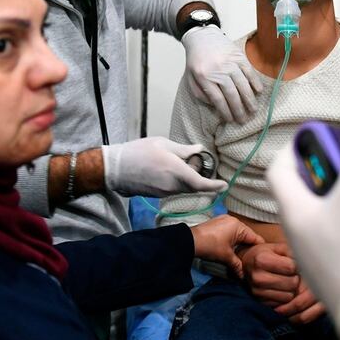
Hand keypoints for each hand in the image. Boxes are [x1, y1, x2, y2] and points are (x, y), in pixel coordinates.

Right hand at [103, 137, 227, 196]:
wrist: (115, 169)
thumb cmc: (138, 152)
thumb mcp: (163, 144)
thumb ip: (184, 149)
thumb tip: (199, 149)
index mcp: (176, 173)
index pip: (201, 184)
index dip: (214, 186)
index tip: (224, 185)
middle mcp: (172, 187)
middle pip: (194, 186)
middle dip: (200, 177)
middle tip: (196, 160)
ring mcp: (164, 193)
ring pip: (184, 188)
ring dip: (187, 178)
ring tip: (178, 161)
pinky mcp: (157, 195)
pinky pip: (173, 189)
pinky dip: (177, 181)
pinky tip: (167, 168)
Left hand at [182, 25, 263, 123]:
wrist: (201, 36)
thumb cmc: (197, 60)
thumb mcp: (191, 78)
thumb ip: (201, 93)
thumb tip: (216, 106)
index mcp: (204, 77)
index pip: (218, 99)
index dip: (225, 111)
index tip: (231, 120)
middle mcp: (218, 70)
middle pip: (231, 94)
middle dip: (239, 109)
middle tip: (244, 120)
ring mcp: (230, 62)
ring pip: (242, 84)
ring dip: (249, 99)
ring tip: (253, 110)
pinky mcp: (238, 56)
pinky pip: (249, 71)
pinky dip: (255, 82)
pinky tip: (258, 92)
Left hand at [190, 215, 263, 278]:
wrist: (189, 241)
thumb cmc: (210, 246)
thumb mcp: (226, 257)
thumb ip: (238, 265)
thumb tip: (244, 276)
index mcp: (239, 226)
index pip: (255, 238)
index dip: (259, 250)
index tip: (261, 259)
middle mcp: (234, 220)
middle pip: (247, 236)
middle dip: (248, 248)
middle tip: (251, 260)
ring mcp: (225, 220)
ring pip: (239, 234)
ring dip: (240, 244)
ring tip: (241, 256)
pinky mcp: (218, 223)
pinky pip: (231, 231)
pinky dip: (232, 240)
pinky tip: (231, 249)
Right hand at [239, 242, 300, 305]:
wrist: (245, 266)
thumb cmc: (264, 254)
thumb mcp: (276, 247)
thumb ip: (292, 250)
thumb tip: (308, 259)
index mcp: (261, 259)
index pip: (292, 267)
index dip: (296, 265)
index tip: (293, 263)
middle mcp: (257, 277)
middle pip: (292, 283)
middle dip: (295, 277)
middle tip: (291, 273)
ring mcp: (257, 291)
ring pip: (289, 295)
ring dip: (291, 289)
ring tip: (286, 280)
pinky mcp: (260, 301)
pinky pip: (282, 303)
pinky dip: (285, 296)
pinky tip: (281, 288)